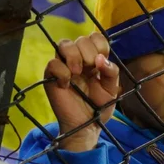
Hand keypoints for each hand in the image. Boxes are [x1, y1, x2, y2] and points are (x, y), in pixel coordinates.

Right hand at [44, 33, 119, 151]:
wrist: (87, 125)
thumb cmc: (99, 107)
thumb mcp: (112, 90)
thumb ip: (111, 73)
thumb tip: (101, 59)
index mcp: (94, 60)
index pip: (95, 37)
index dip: (99, 44)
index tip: (101, 61)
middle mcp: (78, 59)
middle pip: (80, 39)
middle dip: (88, 52)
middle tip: (91, 69)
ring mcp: (63, 66)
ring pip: (64, 44)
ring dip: (74, 56)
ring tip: (78, 73)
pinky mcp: (51, 76)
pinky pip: (53, 63)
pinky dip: (62, 72)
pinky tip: (67, 85)